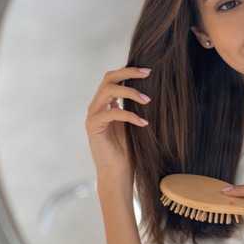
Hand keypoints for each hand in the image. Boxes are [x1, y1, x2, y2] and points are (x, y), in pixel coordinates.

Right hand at [85, 67, 151, 181]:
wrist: (117, 172)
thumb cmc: (128, 149)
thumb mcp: (133, 122)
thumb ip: (134, 105)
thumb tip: (151, 89)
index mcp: (105, 103)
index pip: (113, 78)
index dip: (129, 71)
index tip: (149, 70)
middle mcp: (96, 106)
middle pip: (108, 78)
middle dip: (128, 73)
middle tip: (148, 73)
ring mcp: (93, 116)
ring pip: (108, 91)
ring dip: (130, 92)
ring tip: (148, 100)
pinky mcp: (94, 127)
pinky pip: (112, 113)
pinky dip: (130, 115)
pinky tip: (144, 122)